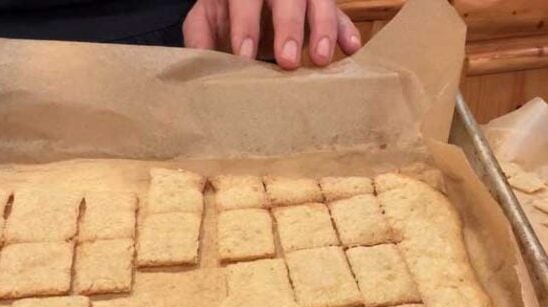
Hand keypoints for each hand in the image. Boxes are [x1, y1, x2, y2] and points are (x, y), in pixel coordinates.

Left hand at [183, 0, 361, 69]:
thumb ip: (200, 36)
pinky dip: (345, 30)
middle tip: (288, 60)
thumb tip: (197, 60)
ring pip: (319, 0)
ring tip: (321, 58)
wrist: (245, 10)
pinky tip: (351, 48)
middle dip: (288, 27)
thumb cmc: (225, 15)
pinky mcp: (322, 6)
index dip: (245, 25)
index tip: (245, 55)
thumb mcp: (206, 20)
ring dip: (323, 29)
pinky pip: (340, 13)